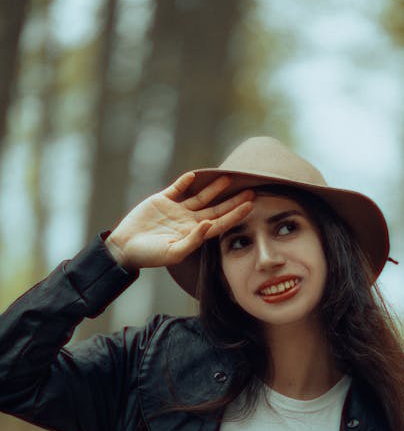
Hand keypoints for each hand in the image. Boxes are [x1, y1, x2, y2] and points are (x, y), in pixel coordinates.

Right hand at [105, 172, 253, 269]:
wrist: (125, 248)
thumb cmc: (150, 256)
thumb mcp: (173, 253)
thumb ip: (193, 240)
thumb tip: (208, 224)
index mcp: (193, 234)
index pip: (220, 223)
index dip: (235, 214)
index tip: (250, 205)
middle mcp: (188, 221)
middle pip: (216, 208)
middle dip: (232, 200)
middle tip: (251, 190)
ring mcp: (175, 210)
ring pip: (200, 196)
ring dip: (214, 188)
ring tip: (228, 178)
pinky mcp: (161, 200)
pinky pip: (177, 188)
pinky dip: (185, 181)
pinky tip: (196, 175)